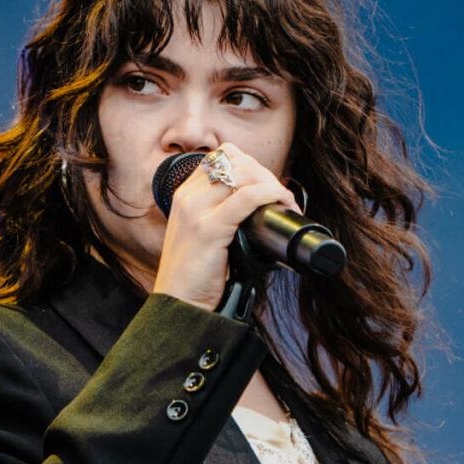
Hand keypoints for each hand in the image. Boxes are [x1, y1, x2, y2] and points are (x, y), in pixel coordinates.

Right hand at [150, 143, 296, 310]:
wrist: (179, 305)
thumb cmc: (196, 277)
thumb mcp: (204, 236)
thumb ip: (222, 216)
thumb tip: (259, 208)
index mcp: (185, 195)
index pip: (221, 157)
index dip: (250, 165)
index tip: (266, 186)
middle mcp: (187, 197)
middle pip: (235, 161)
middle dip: (265, 173)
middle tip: (282, 197)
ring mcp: (195, 210)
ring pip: (242, 173)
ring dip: (271, 183)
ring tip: (284, 202)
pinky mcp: (208, 228)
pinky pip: (246, 197)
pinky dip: (268, 194)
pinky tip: (280, 202)